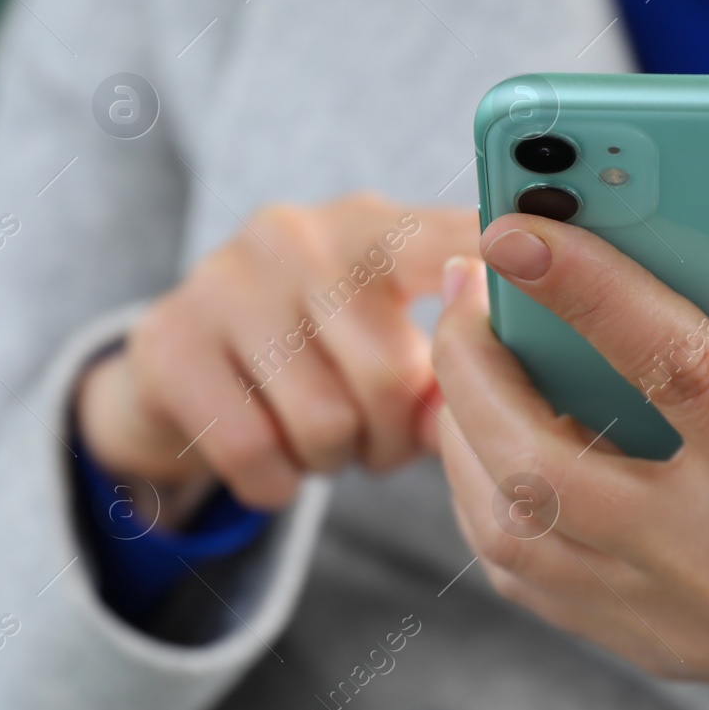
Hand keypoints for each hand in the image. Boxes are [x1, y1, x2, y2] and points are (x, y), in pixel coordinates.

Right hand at [77, 193, 477, 523]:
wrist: (172, 373)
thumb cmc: (314, 360)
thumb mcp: (383, 341)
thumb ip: (451, 365)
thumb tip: (497, 406)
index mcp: (369, 225)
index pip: (454, 241)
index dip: (503, 280)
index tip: (540, 303)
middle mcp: (297, 235)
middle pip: (392, 375)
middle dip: (392, 437)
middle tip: (370, 437)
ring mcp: (224, 282)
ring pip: (326, 423)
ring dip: (333, 461)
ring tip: (318, 437)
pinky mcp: (168, 343)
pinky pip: (256, 453)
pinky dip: (275, 484)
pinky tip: (269, 460)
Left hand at [430, 149, 708, 709]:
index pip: (673, 369)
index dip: (587, 290)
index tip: (516, 228)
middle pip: (545, 464)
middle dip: (475, 367)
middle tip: (461, 286)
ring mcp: (668, 612)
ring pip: (512, 527)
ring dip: (462, 431)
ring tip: (460, 352)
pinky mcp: (643, 642)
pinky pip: (524, 576)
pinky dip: (482, 500)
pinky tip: (484, 439)